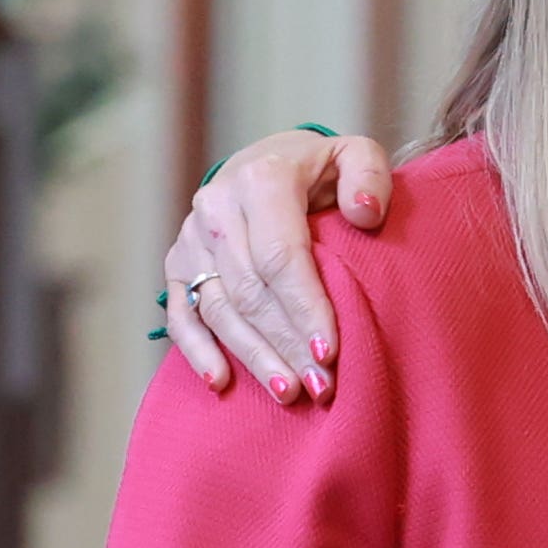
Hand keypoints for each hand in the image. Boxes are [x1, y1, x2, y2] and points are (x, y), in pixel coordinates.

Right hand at [160, 130, 396, 400]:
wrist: (268, 161)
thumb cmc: (323, 169)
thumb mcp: (356, 155)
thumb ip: (370, 176)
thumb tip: (365, 215)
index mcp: (261, 179)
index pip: (280, 255)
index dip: (304, 307)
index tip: (329, 351)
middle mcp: (217, 208)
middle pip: (250, 290)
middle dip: (286, 343)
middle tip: (321, 386)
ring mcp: (191, 238)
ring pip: (219, 308)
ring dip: (253, 356)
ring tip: (289, 393)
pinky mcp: (177, 264)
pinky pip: (181, 313)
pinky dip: (197, 349)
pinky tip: (220, 382)